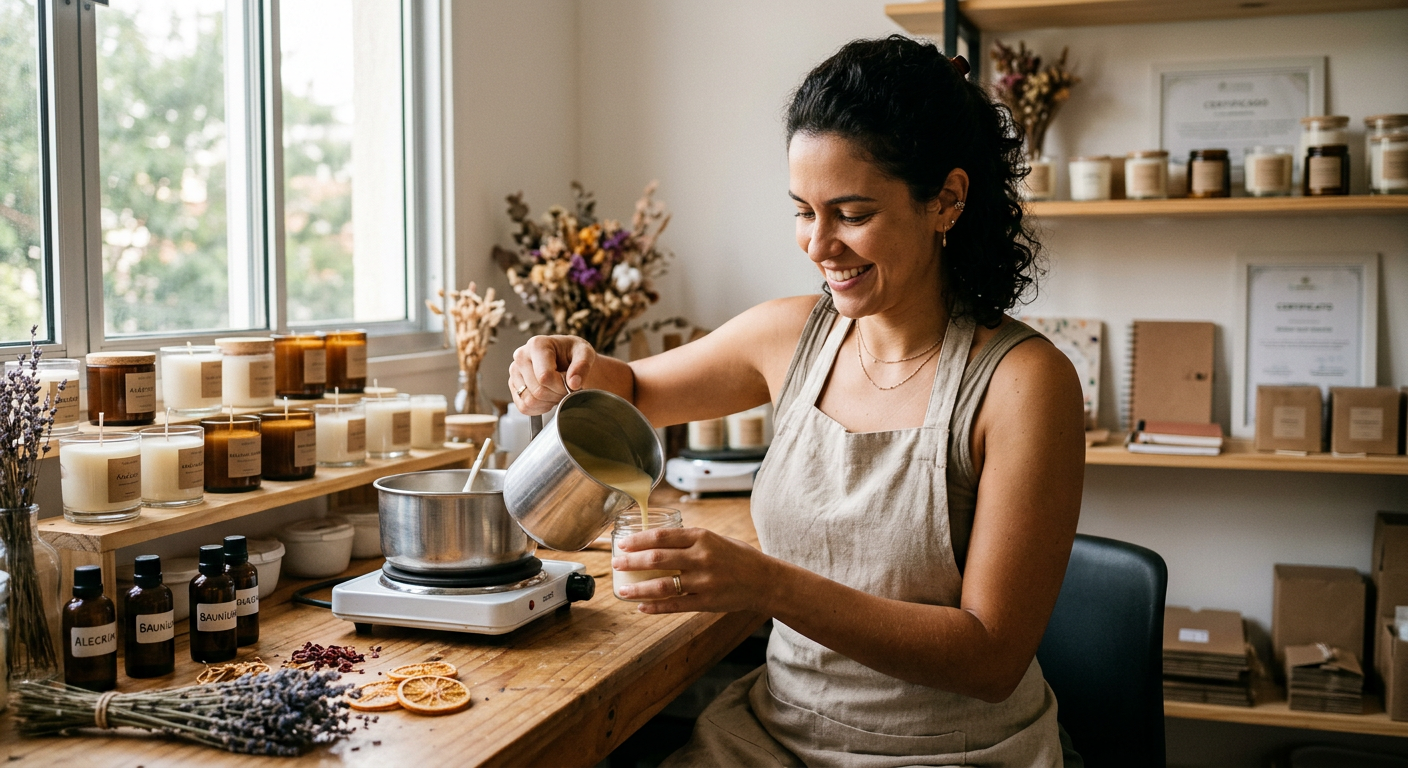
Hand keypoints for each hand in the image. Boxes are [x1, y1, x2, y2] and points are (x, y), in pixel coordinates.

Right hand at [509, 335, 594, 415]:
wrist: (566, 358)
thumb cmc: (574, 354)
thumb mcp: (585, 354)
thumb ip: (582, 366)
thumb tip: (573, 383)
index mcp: (537, 345)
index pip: (545, 377)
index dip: (561, 387)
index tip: (572, 384)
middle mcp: (521, 356)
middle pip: (537, 391)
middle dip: (557, 395)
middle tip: (566, 389)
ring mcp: (514, 372)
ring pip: (530, 401)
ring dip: (548, 402)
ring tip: (557, 391)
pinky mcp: (513, 385)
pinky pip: (524, 407)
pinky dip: (539, 408)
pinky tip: (548, 398)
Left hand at [611, 527, 777, 614]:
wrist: (765, 581)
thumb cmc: (738, 557)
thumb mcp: (715, 539)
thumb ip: (689, 540)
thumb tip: (657, 541)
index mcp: (702, 538)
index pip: (662, 536)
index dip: (638, 540)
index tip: (622, 543)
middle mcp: (701, 558)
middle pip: (657, 559)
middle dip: (632, 562)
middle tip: (615, 563)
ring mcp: (704, 582)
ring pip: (663, 585)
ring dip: (638, 589)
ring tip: (622, 590)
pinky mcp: (706, 602)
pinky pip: (675, 605)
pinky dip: (655, 607)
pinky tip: (641, 607)